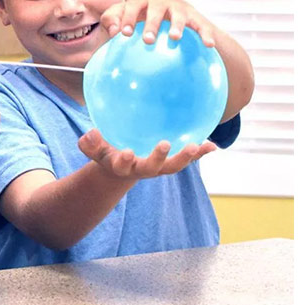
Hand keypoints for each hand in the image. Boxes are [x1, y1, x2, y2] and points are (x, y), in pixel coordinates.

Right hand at [77, 129, 215, 178]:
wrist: (121, 170)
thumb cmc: (107, 153)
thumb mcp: (95, 149)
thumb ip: (90, 144)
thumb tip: (90, 134)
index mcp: (122, 166)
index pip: (122, 165)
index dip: (124, 161)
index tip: (126, 153)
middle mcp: (143, 169)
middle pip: (152, 168)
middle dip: (158, 157)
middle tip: (164, 144)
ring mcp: (159, 167)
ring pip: (173, 166)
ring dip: (186, 157)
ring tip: (197, 145)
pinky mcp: (171, 162)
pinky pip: (188, 158)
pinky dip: (201, 153)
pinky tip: (213, 145)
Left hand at [100, 0, 217, 46]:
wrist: (175, 15)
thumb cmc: (143, 20)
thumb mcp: (127, 20)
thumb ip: (113, 22)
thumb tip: (111, 32)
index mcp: (141, 3)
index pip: (131, 6)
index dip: (126, 17)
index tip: (123, 34)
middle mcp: (160, 3)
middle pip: (154, 9)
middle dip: (151, 23)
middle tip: (147, 40)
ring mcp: (178, 9)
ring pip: (178, 15)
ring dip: (176, 26)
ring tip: (174, 38)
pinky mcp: (195, 17)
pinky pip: (201, 26)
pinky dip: (205, 34)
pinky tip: (209, 45)